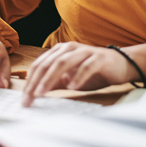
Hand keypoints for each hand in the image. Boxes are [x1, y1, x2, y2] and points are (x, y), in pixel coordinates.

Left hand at [21, 42, 145, 106]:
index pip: (39, 65)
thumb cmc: (94, 72)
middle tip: (29, 98)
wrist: (121, 65)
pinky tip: (71, 87)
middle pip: (47, 63)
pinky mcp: (99, 58)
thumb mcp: (70, 79)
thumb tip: (35, 92)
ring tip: (42, 92)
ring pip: (62, 62)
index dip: (30, 81)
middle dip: (36, 82)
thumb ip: (54, 82)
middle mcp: (69, 48)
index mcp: (60, 51)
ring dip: (50, 78)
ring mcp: (84, 51)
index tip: (24, 98)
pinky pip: (86, 66)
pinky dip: (77, 76)